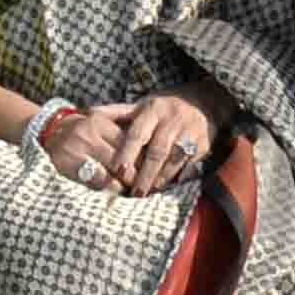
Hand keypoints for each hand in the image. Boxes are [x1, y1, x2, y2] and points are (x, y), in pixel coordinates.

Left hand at [52, 97, 209, 195]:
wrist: (204, 101)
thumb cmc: (165, 107)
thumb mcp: (143, 104)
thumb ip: (118, 112)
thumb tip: (89, 113)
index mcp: (152, 110)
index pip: (137, 134)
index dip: (127, 153)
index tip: (117, 171)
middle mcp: (171, 120)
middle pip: (157, 151)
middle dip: (145, 173)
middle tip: (134, 192)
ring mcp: (190, 132)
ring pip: (174, 160)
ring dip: (162, 178)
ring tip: (150, 192)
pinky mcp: (204, 145)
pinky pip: (192, 165)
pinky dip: (181, 177)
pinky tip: (171, 187)